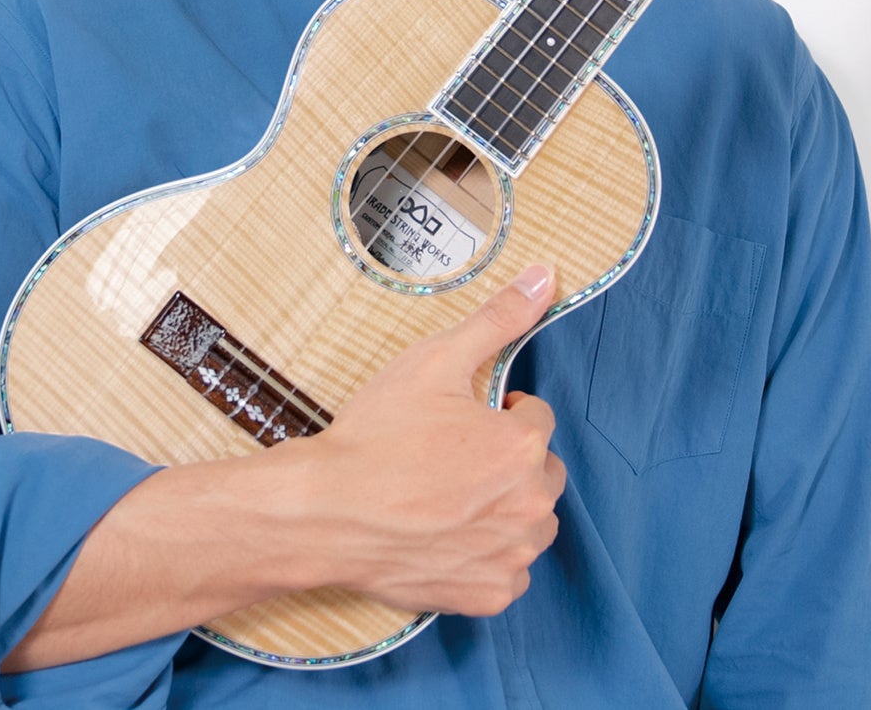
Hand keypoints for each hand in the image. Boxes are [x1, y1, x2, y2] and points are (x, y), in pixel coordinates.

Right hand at [305, 263, 566, 616]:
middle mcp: (530, 505)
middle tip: (452, 455)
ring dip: (506, 507)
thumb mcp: (434, 360)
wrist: (324, 511)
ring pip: (531, 522)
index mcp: (523, 445)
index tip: (460, 418)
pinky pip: (509, 570)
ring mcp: (510, 556)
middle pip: (542, 470)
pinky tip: (446, 534)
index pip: (536, 416)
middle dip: (509, 459)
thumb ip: (497, 318)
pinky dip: (488, 554)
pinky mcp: (488, 594)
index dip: (498, 412)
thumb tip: (546, 274)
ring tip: (450, 493)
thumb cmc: (376, 435)